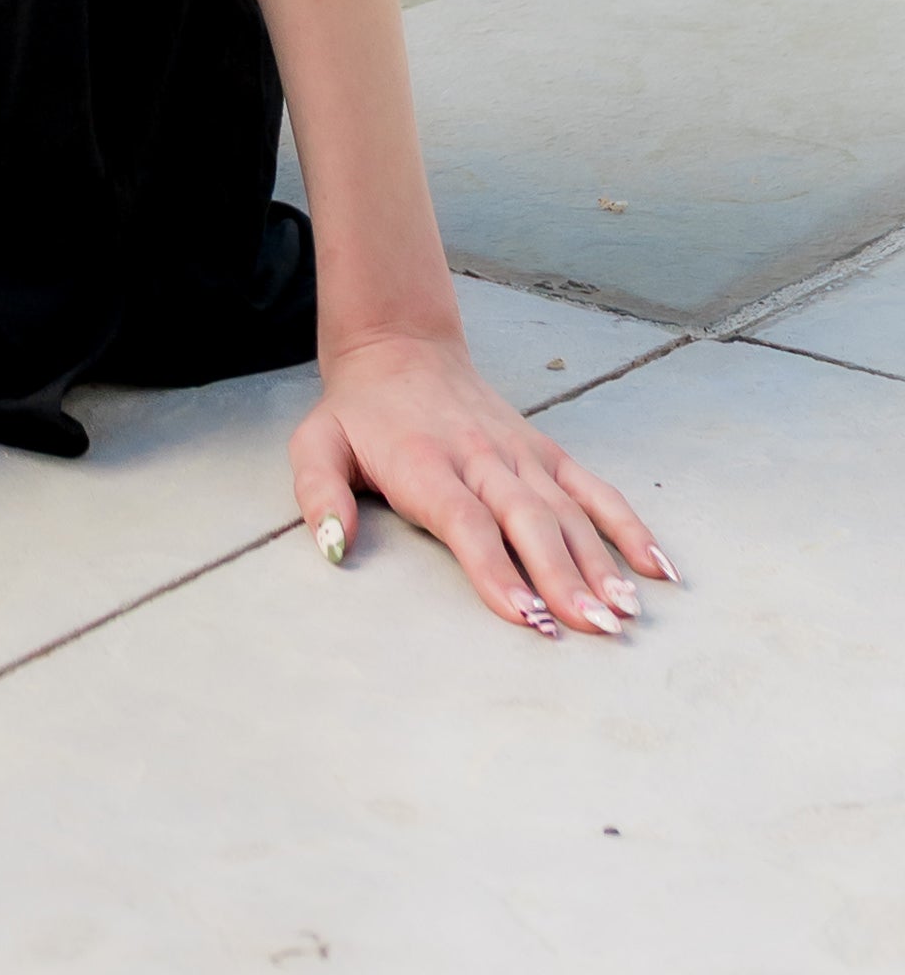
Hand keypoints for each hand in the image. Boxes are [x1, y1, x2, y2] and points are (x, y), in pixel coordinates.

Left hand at [297, 331, 674, 639]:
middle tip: (594, 628)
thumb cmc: (359, 412)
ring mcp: (519, 453)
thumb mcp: (316, 442)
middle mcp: (480, 457)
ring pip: (567, 510)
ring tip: (627, 611)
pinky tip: (657, 568)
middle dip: (563, 578)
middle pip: (528, 521)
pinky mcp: (544, 450)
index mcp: (426, 462)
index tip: (526, 617)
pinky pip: (593, 488)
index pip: (466, 522)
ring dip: (601, 562)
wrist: (399, 346)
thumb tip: (333, 545)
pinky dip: (628, 525)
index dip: (496, 569)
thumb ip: (319, 493)